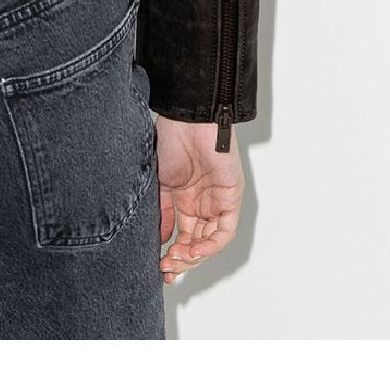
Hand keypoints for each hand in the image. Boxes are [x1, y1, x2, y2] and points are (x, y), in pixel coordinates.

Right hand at [155, 116, 244, 284]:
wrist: (187, 121)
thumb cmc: (170, 140)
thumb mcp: (158, 182)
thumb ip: (161, 213)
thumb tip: (158, 241)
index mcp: (184, 198)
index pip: (182, 235)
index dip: (172, 254)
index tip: (159, 269)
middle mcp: (202, 202)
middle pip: (197, 242)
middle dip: (182, 259)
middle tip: (167, 268)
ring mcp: (217, 201)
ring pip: (210, 240)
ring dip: (194, 255)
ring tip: (177, 259)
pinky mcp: (231, 198)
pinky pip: (224, 230)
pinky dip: (211, 244)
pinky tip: (194, 249)